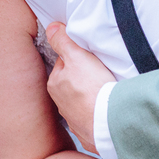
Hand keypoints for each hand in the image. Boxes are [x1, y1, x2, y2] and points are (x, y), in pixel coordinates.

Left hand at [44, 22, 113, 153]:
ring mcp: (74, 118)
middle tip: (99, 73)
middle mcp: (61, 103)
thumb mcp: (77, 56)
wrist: (108, 121)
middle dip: (84, 78)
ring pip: (82, 101)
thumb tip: (51, 28)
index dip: (77, 58)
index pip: (64, 64)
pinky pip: (92, 117)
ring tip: (105, 90)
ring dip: (91, 96)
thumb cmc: (92, 89)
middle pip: (73, 83)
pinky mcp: (88, 130)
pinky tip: (106, 108)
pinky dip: (98, 112)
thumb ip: (63, 41)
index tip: (89, 59)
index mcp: (55, 84)